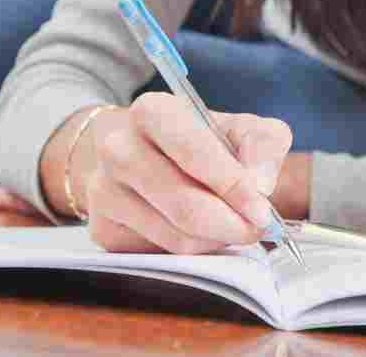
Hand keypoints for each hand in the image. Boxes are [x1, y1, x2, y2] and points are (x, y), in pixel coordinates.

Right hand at [70, 93, 293, 254]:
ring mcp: (103, 191)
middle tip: (257, 228)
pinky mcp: (103, 229)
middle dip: (231, 224)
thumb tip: (260, 187)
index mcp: (153, 112)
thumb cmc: (201, 141)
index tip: (262, 211)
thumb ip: (263, 146)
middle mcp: (118, 148)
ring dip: (215, 239)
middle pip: (184, 205)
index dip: (233, 186)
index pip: (194, 153)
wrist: (147, 154)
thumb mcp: (242, 128)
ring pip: (175, 236)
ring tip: (230, 224)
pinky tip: (199, 230)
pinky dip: (193, 249)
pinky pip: (161, 254)